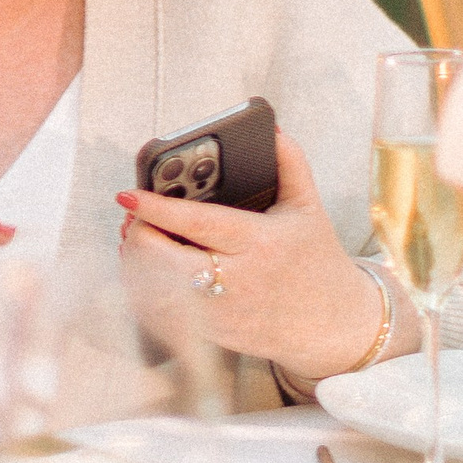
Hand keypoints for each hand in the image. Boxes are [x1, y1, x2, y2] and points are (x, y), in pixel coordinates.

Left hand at [115, 128, 400, 384]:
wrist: (334, 326)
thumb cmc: (317, 260)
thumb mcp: (308, 208)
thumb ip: (290, 163)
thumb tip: (270, 128)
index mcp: (259, 243)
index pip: (197, 223)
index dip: (157, 208)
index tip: (128, 194)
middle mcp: (237, 281)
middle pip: (163, 258)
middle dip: (138, 234)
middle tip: (135, 217)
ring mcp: (222, 313)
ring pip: (156, 288)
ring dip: (138, 261)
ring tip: (140, 238)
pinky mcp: (212, 335)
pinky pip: (163, 312)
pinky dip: (149, 288)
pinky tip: (152, 269)